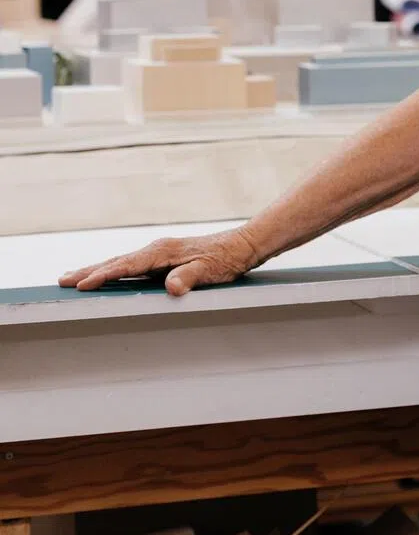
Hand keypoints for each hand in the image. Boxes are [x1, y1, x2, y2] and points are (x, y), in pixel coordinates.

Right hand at [58, 227, 260, 296]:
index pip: (127, 266)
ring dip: (98, 269)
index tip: (82, 285)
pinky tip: (107, 275)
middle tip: (62, 281)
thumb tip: (171, 288)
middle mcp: (157, 249)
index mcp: (162, 252)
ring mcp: (159, 252)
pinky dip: (114, 269)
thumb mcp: (209, 271)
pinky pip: (132, 264)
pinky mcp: (163, 257)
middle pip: (117, 261)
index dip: (104, 276)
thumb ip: (188, 278)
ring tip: (73, 277)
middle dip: (89, 271)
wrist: (240, 246)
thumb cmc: (225, 260)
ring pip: (122, 262)